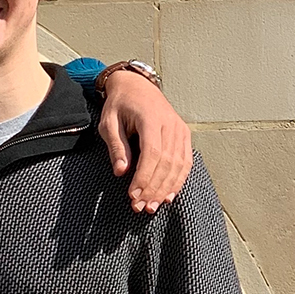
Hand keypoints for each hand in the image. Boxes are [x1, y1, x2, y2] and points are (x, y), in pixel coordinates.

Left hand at [96, 70, 192, 212]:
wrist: (136, 85)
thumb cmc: (120, 104)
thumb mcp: (109, 122)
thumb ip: (116, 146)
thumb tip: (121, 172)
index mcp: (152, 119)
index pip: (152, 153)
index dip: (144, 177)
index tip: (133, 195)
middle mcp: (171, 125)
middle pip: (167, 163)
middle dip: (153, 188)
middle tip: (140, 207)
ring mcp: (180, 130)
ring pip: (178, 165)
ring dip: (166, 189)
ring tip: (152, 206)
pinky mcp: (184, 135)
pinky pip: (185, 161)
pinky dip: (178, 180)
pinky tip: (168, 195)